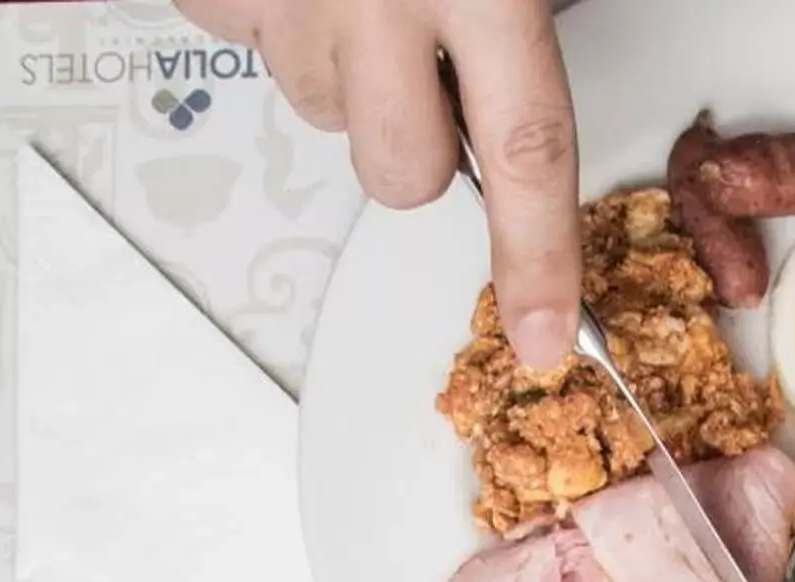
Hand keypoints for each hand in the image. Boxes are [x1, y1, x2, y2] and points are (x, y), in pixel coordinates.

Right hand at [180, 0, 580, 366]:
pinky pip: (251, 44)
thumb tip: (515, 106)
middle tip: (424, 64)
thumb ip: (513, 18)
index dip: (537, 255)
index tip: (544, 338)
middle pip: (403, 177)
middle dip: (419, 151)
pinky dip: (276, 18)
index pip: (525, 151)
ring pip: (323, 113)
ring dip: (346, 73)